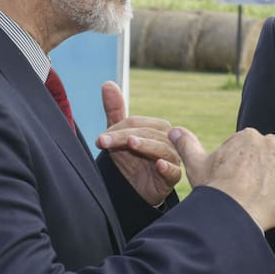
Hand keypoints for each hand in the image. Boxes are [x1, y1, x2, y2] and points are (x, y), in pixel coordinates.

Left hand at [95, 81, 181, 205]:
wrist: (137, 190)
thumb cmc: (131, 159)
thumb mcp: (120, 136)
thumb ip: (115, 110)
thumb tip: (107, 83)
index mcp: (158, 128)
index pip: (137, 123)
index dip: (118, 129)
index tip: (100, 139)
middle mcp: (168, 141)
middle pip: (148, 134)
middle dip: (125, 137)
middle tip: (103, 142)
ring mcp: (172, 158)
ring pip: (161, 149)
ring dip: (146, 146)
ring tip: (132, 143)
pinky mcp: (173, 177)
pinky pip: (174, 171)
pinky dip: (168, 167)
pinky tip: (159, 164)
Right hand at [170, 127, 274, 230]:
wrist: (230, 210)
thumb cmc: (212, 188)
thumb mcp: (196, 163)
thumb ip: (187, 144)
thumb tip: (173, 129)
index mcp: (246, 137)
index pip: (251, 139)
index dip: (246, 153)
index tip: (241, 166)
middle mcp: (269, 146)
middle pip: (274, 145)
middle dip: (272, 153)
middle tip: (268, 167)